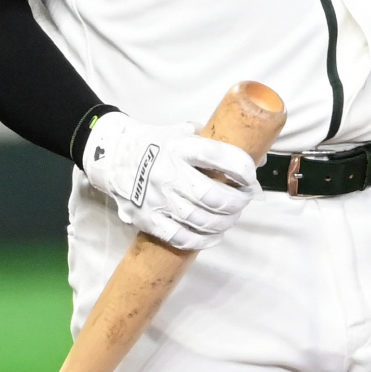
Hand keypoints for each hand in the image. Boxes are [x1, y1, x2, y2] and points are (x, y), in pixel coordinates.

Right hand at [81, 111, 257, 251]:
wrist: (111, 156)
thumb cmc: (154, 143)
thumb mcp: (182, 131)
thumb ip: (215, 140)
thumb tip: (259, 157)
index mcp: (180, 146)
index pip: (222, 157)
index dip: (244, 169)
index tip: (250, 176)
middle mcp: (169, 173)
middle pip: (215, 196)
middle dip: (238, 201)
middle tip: (244, 199)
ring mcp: (157, 199)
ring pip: (202, 220)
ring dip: (225, 222)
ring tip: (231, 216)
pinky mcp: (148, 219)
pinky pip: (181, 238)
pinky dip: (203, 240)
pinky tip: (213, 235)